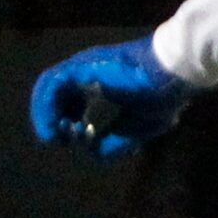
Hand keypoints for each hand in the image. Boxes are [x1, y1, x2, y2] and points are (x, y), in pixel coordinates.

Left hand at [30, 37, 191, 158]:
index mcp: (103, 81)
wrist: (173, 74)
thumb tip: (94, 152)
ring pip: (48, 88)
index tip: (82, 134)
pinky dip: (47, 108)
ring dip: (45, 115)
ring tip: (53, 137)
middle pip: (56, 94)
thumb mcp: (139, 128)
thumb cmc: (162, 97)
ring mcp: (83, 65)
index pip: (72, 97)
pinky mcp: (81, 66)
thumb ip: (115, 141)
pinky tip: (56, 126)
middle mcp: (88, 71)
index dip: (70, 118)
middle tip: (63, 138)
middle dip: (55, 119)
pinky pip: (51, 84)